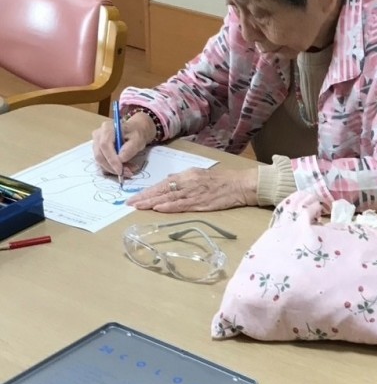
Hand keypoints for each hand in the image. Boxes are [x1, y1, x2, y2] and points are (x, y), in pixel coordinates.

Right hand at [92, 112, 154, 177]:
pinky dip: (112, 168)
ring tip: (128, 170)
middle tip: (127, 173)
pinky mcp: (98, 151)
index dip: (111, 159)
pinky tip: (123, 168)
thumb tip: (120, 159)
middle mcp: (98, 135)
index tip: (120, 170)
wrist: (134, 132)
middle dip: (112, 167)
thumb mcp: (137, 139)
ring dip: (113, 169)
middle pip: (100, 155)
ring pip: (100, 161)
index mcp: (107, 128)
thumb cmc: (135, 133)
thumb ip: (129, 149)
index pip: (105, 145)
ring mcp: (96, 143)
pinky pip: (102, 163)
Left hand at [126, 166, 258, 211]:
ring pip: (168, 198)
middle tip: (129, 203)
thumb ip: (183, 179)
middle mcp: (187, 182)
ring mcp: (194, 193)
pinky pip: (182, 205)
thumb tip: (167, 182)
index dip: (147, 191)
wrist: (240, 185)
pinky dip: (169, 207)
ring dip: (152, 203)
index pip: (162, 184)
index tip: (134, 197)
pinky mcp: (201, 203)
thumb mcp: (200, 175)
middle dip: (144, 197)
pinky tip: (158, 208)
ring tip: (138, 207)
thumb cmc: (222, 180)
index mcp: (187, 175)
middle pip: (161, 191)